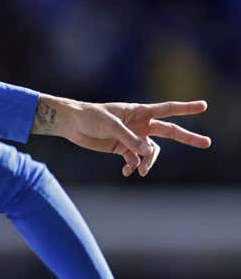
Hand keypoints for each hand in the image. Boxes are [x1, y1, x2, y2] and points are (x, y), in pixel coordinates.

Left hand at [34, 97, 209, 175]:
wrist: (71, 124)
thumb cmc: (90, 117)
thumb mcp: (111, 126)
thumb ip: (130, 138)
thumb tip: (148, 151)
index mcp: (139, 112)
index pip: (167, 109)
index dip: (186, 108)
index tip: (204, 106)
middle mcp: (140, 124)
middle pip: (169, 132)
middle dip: (187, 138)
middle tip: (207, 143)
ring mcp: (132, 137)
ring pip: (150, 151)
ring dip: (149, 161)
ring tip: (141, 170)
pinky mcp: (121, 148)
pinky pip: (135, 159)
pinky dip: (134, 166)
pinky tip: (128, 172)